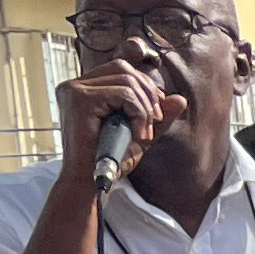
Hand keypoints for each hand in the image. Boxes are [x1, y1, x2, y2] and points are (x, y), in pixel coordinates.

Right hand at [54, 56, 178, 188]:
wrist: (91, 183)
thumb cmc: (111, 161)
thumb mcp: (140, 134)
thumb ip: (157, 117)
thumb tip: (180, 98)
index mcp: (84, 89)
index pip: (121, 70)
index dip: (145, 88)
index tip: (154, 116)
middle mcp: (74, 85)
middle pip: (124, 69)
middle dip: (149, 95)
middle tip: (155, 123)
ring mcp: (74, 90)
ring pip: (126, 80)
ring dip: (145, 108)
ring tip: (145, 133)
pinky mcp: (80, 99)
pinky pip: (123, 93)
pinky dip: (139, 113)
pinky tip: (139, 135)